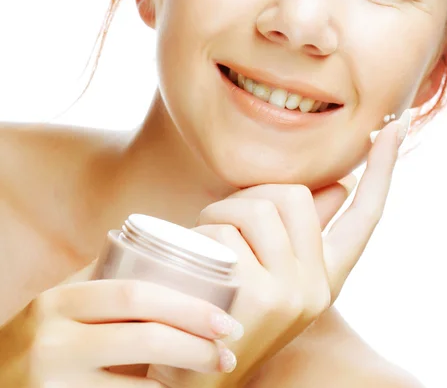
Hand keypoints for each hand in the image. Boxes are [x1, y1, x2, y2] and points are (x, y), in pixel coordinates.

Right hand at [14, 267, 243, 385]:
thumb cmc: (36, 340)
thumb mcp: (57, 305)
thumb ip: (99, 281)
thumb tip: (158, 252)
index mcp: (58, 302)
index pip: (134, 296)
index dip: (187, 307)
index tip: (223, 317)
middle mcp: (52, 342)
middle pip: (143, 337)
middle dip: (196, 342)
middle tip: (230, 347)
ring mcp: (53, 386)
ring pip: (137, 385)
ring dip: (184, 378)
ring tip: (215, 368)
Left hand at [188, 119, 401, 386]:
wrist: (194, 371)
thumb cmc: (226, 305)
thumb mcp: (269, 268)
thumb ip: (296, 231)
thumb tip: (335, 186)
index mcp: (325, 273)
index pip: (366, 213)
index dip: (383, 168)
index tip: (397, 126)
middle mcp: (318, 285)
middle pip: (292, 194)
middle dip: (247, 196)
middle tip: (221, 220)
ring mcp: (294, 294)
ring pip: (257, 207)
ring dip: (218, 213)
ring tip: (205, 243)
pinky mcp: (262, 299)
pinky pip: (225, 233)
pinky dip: (200, 236)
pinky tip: (195, 266)